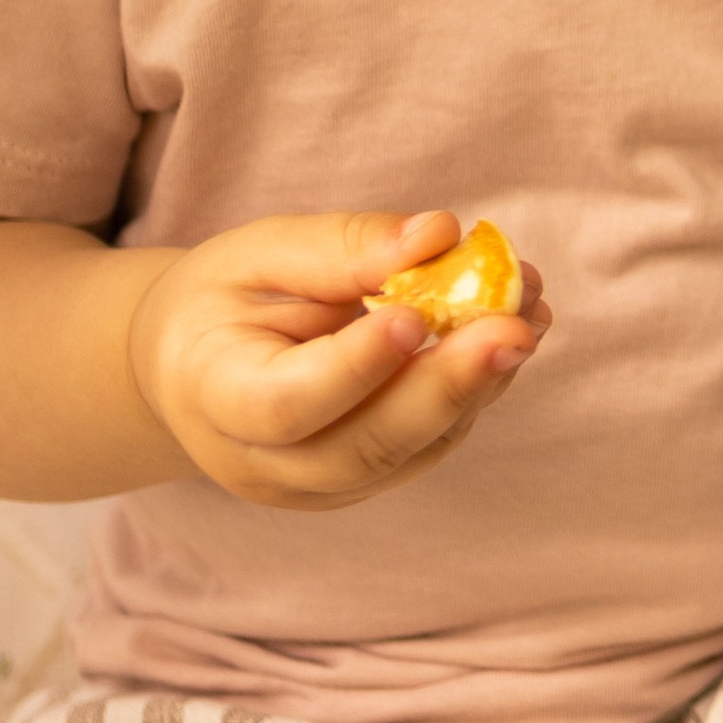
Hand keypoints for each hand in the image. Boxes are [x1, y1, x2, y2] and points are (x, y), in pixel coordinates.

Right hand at [126, 207, 548, 506]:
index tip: (415, 316)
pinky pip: (426, 446)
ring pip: (408, 453)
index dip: (354, 368)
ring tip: (529, 310)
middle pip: (364, 447)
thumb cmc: (220, 301)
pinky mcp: (360, 484)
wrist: (193, 369)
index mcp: (214, 397)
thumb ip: (340, 248)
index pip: (286, 404)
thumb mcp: (257, 253)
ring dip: (479, 384)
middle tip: (516, 326)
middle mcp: (263, 463)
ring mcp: (315, 488)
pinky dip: (475, 391)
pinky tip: (511, 330)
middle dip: (448, 386)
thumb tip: (438, 235)